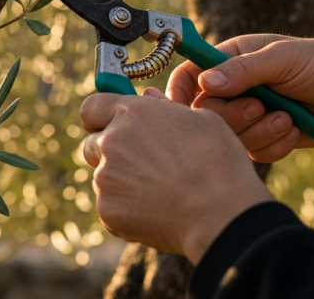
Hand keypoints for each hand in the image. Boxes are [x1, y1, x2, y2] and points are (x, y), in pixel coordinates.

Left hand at [80, 89, 272, 263]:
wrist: (222, 214)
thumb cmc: (218, 163)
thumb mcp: (200, 120)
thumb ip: (164, 107)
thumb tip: (147, 98)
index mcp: (131, 114)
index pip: (91, 107)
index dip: (98, 116)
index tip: (107, 124)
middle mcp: (110, 142)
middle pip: (92, 143)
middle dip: (109, 151)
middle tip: (141, 163)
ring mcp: (105, 178)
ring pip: (103, 176)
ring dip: (121, 181)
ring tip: (159, 191)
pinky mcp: (108, 210)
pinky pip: (110, 205)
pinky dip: (126, 208)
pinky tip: (157, 212)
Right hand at [166, 35, 313, 161]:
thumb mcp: (281, 59)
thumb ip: (243, 69)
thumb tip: (206, 82)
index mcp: (231, 59)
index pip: (190, 74)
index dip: (179, 91)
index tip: (181, 107)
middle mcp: (233, 88)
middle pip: (205, 112)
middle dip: (233, 115)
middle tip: (260, 106)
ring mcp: (247, 114)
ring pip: (228, 136)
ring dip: (259, 130)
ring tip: (285, 118)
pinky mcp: (262, 138)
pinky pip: (252, 152)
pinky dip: (274, 144)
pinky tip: (293, 130)